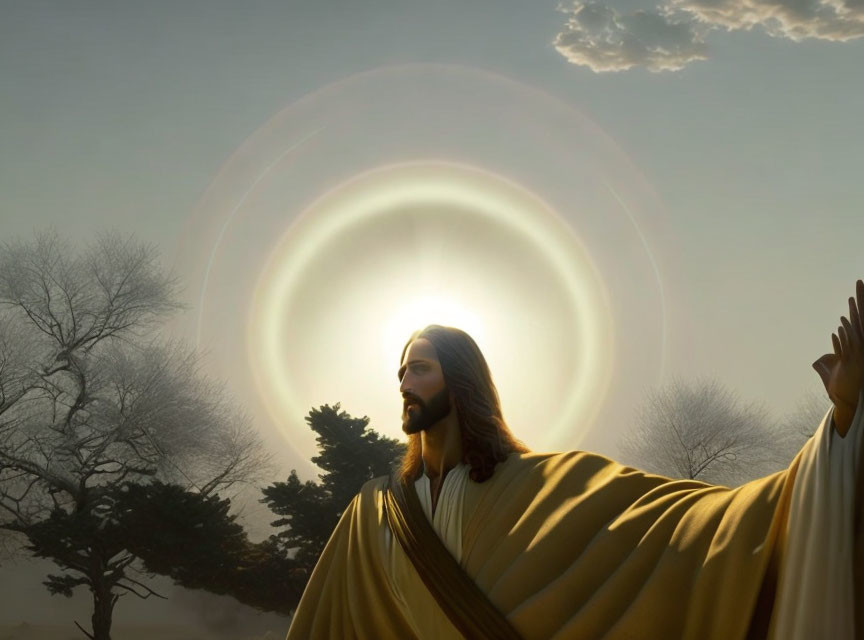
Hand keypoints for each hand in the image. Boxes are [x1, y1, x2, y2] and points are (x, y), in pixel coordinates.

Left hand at [813, 279, 863, 436]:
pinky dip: (846, 334)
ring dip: (854, 313)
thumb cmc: (841, 387)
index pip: (857, 319)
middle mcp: (860, 347)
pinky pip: (850, 345)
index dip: (857, 305)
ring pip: (857, 330)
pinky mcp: (853, 364)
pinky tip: (842, 321)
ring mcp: (859, 355)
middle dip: (861, 300)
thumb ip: (829, 358)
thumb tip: (827, 347)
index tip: (858, 288)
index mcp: (856, 344)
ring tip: (852, 297)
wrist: (846, 403)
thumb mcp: (832, 369)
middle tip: (860, 281)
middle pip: (861, 319)